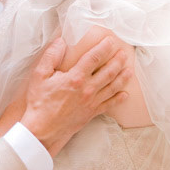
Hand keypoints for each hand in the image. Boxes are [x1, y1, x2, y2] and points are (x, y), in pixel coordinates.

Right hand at [19, 31, 133, 155]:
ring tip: (129, 69)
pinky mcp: (91, 113)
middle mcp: (87, 89)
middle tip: (124, 53)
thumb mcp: (39, 75)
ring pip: (112, 87)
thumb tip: (61, 42)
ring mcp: (91, 102)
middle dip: (117, 60)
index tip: (110, 41)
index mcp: (75, 77)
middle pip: (108, 71)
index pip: (94, 58)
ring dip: (122, 77)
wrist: (42, 129)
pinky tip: (125, 94)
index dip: (104, 47)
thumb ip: (51, 56)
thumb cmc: (39, 102)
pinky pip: (109, 104)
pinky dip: (118, 99)